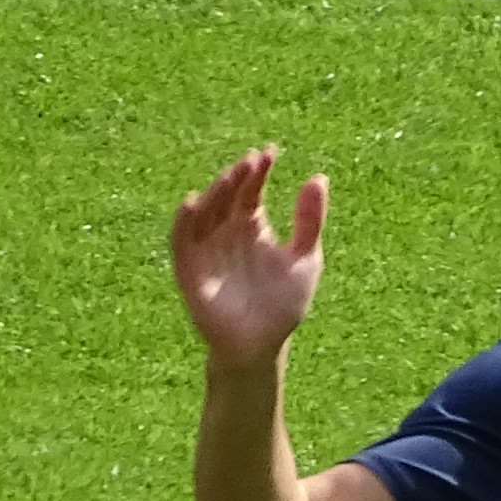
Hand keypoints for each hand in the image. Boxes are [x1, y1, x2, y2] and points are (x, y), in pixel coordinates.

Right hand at [170, 146, 328, 369]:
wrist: (260, 346)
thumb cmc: (282, 306)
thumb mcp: (305, 260)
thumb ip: (309, 222)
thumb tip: (318, 177)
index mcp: (252, 225)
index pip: (251, 190)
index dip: (259, 171)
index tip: (270, 154)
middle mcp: (225, 231)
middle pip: (227, 196)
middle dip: (237, 177)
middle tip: (250, 162)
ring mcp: (206, 249)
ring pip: (204, 212)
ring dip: (214, 193)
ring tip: (229, 177)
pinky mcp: (189, 269)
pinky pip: (181, 240)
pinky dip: (183, 221)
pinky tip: (191, 202)